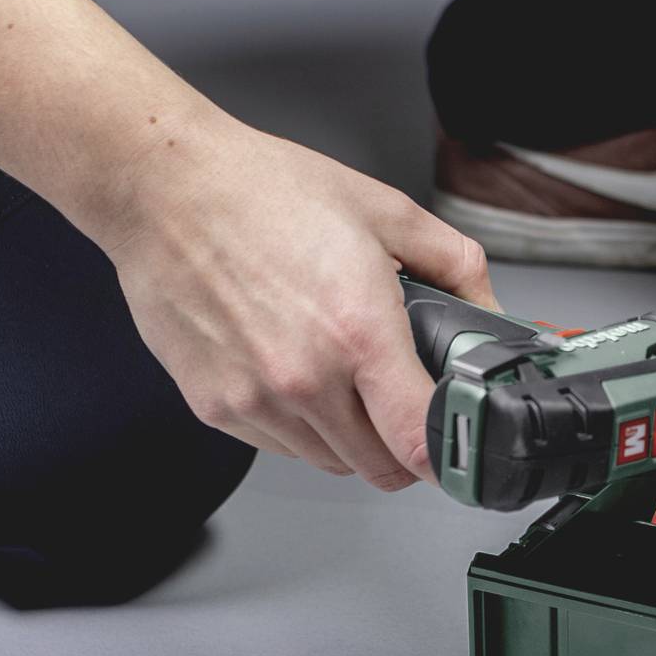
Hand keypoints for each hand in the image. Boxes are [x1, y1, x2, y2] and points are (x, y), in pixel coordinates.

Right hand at [94, 116, 497, 488]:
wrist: (167, 187)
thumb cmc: (262, 191)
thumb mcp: (383, 210)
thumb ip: (453, 263)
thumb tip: (489, 309)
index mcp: (357, 332)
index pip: (418, 444)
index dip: (448, 452)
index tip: (454, 439)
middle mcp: (305, 378)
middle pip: (379, 468)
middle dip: (402, 443)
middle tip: (398, 398)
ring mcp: (256, 400)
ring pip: (328, 462)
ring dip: (347, 435)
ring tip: (337, 370)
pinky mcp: (214, 407)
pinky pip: (277, 446)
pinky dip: (296, 424)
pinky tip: (290, 367)